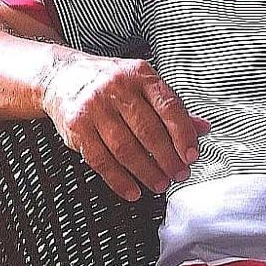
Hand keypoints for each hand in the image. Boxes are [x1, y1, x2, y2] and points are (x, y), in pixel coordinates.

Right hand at [40, 51, 210, 201]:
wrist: (63, 77)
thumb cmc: (110, 81)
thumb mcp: (143, 83)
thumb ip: (172, 107)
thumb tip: (203, 128)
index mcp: (140, 76)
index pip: (169, 107)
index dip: (183, 134)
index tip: (192, 155)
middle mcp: (117, 89)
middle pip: (148, 130)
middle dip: (167, 158)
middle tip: (179, 174)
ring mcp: (95, 109)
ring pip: (125, 148)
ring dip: (146, 172)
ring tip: (160, 184)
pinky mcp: (77, 128)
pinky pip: (101, 160)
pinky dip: (119, 180)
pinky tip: (133, 190)